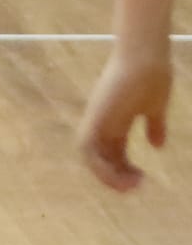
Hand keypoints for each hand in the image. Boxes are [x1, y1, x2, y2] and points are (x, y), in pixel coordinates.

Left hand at [78, 48, 171, 190]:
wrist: (146, 57)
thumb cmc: (153, 76)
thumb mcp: (155, 107)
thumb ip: (154, 125)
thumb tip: (157, 145)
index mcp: (115, 119)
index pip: (111, 150)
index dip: (122, 168)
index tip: (140, 179)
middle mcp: (101, 120)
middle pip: (99, 156)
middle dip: (114, 175)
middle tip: (135, 188)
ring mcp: (96, 118)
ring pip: (89, 155)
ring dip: (107, 174)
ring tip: (132, 185)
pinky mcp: (95, 116)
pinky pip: (87, 147)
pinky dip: (99, 164)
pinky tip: (123, 174)